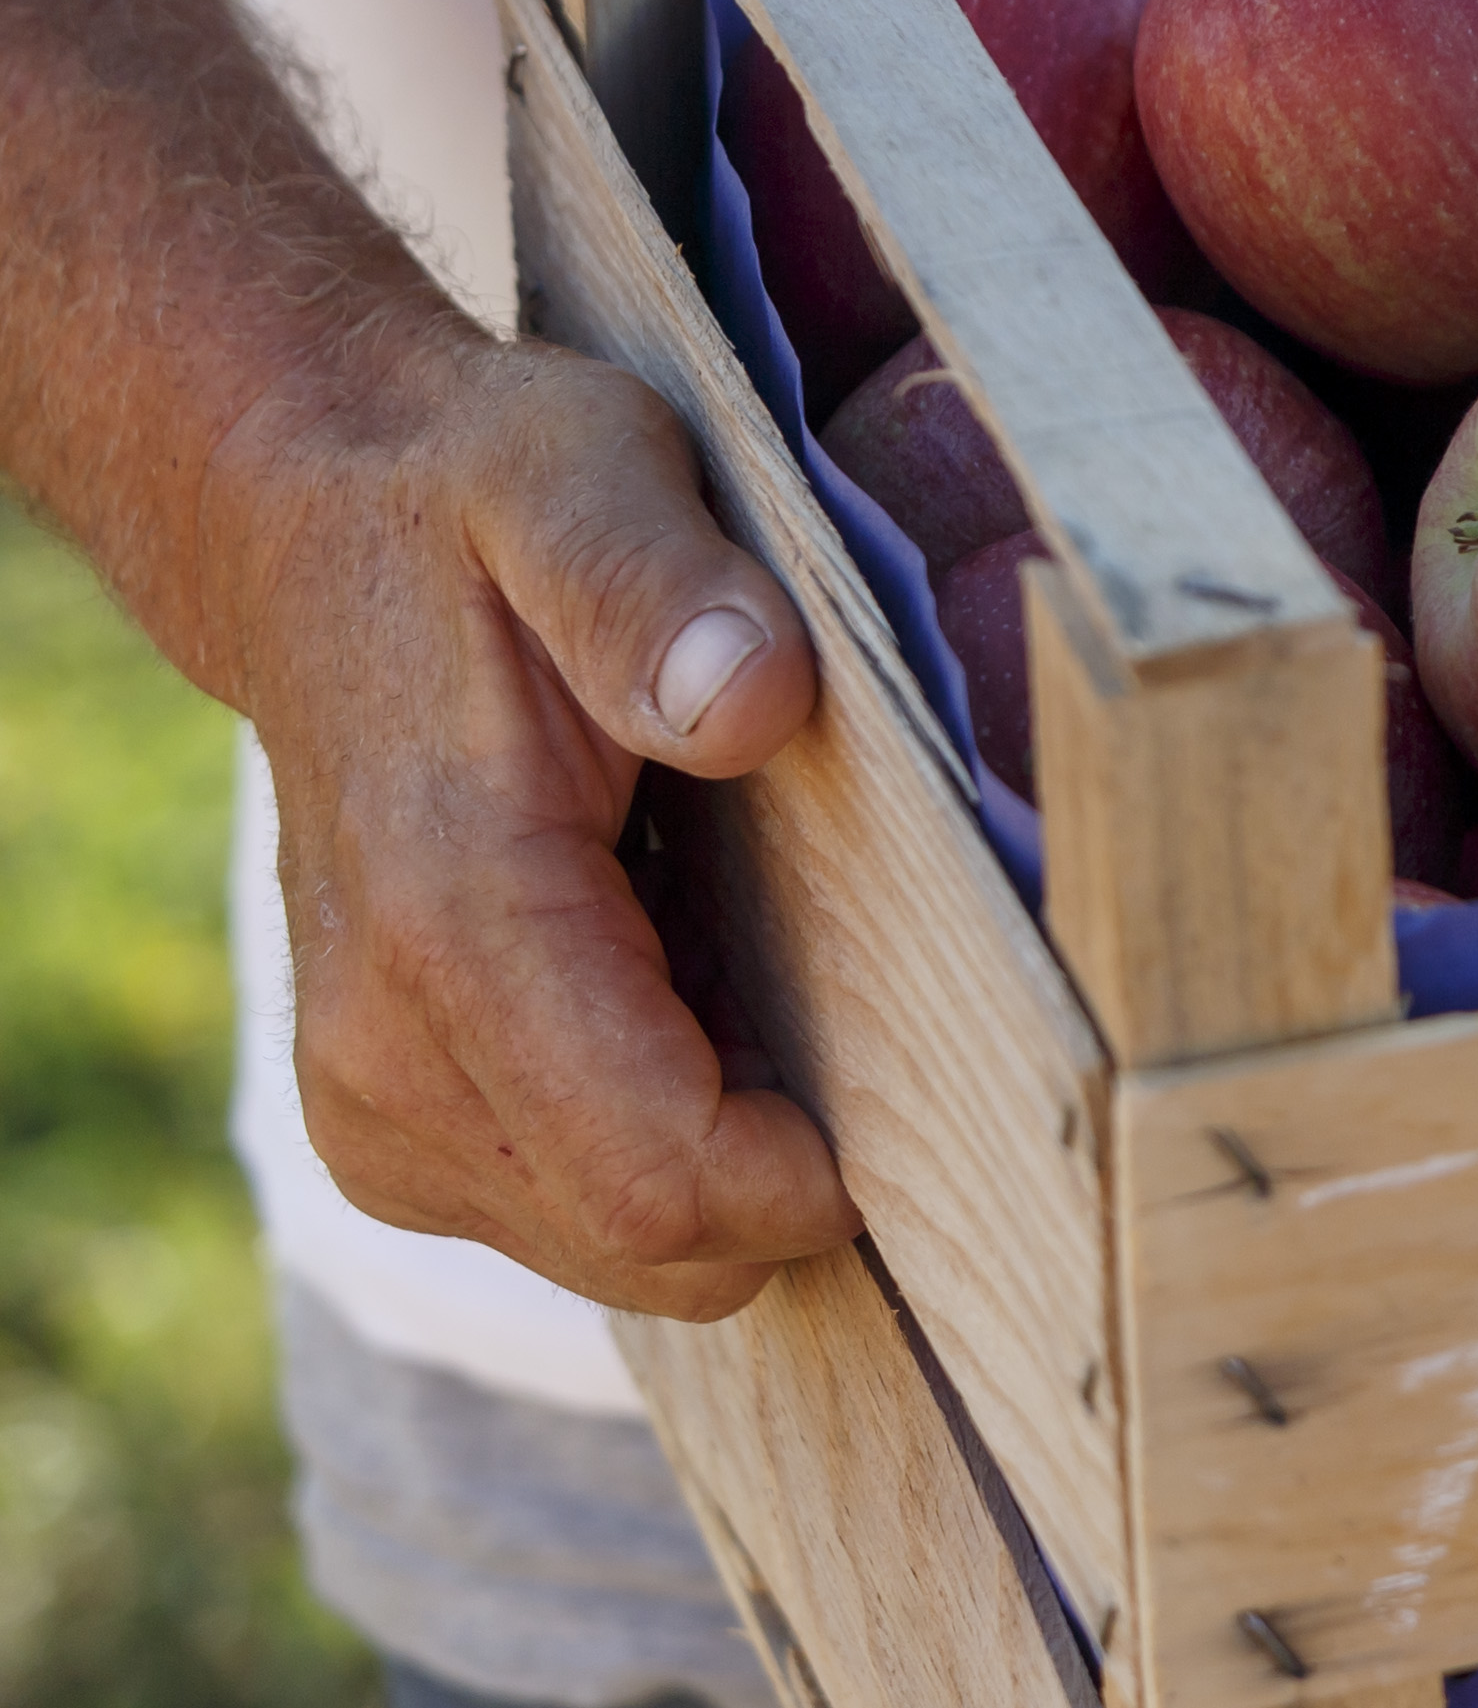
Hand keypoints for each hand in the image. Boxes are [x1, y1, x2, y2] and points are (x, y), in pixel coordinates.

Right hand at [232, 330, 854, 1318]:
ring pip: (627, 1252)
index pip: (656, 1175)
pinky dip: (672, 1134)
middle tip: (856, 994)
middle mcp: (384, 1054)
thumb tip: (750, 697)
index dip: (808, 1172)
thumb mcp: (579, 480)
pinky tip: (693, 986)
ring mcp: (377, 1108)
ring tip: (754, 961)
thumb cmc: (467, 507)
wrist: (311, 536)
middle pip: (654, 1247)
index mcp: (450, 922)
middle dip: (786, 1170)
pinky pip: (584, 1213)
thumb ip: (656, 588)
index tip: (911, 1070)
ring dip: (730, 1149)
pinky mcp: (395, 1125)